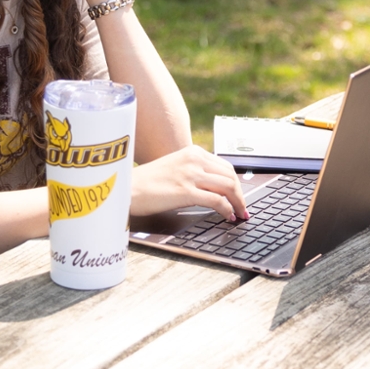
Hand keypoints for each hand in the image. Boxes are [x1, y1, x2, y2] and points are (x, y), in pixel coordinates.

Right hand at [130, 145, 248, 220]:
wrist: (126, 189)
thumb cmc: (146, 182)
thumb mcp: (174, 167)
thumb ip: (193, 172)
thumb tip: (215, 189)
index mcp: (192, 152)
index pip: (225, 166)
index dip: (236, 183)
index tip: (239, 196)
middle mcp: (194, 159)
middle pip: (230, 176)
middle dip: (240, 194)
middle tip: (243, 208)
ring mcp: (190, 174)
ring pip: (228, 187)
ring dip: (238, 203)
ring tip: (239, 214)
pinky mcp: (186, 191)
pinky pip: (217, 201)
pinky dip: (227, 210)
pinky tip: (228, 217)